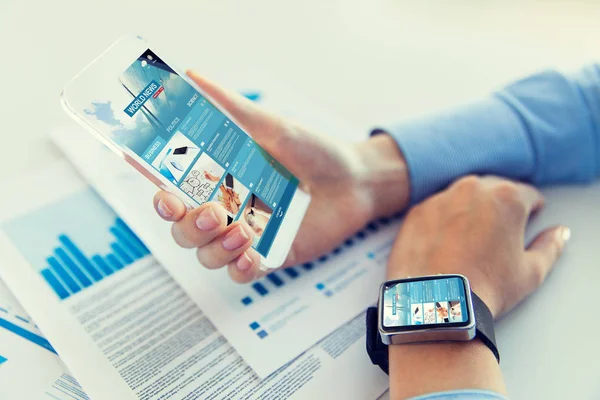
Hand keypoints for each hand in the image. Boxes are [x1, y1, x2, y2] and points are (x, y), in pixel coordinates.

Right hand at [154, 71, 408, 282]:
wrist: (356, 180)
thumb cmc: (313, 150)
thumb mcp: (272, 126)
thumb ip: (231, 107)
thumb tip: (192, 77)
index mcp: (218, 178)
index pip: (173, 192)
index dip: (162, 199)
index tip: (166, 196)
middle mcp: (226, 208)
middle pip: (183, 230)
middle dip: (189, 226)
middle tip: (214, 212)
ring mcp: (245, 235)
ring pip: (206, 255)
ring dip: (216, 248)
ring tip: (244, 231)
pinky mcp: (269, 256)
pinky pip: (240, 273)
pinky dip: (239, 268)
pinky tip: (251, 256)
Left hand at [387, 175, 569, 317]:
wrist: (437, 300)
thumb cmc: (486, 288)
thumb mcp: (531, 272)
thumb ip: (550, 246)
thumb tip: (559, 233)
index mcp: (507, 197)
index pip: (527, 195)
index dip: (531, 211)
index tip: (526, 224)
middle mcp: (472, 189)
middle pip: (493, 190)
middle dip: (499, 208)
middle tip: (498, 235)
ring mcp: (441, 198)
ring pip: (462, 197)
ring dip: (469, 211)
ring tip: (469, 241)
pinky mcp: (417, 211)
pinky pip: (436, 209)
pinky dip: (442, 221)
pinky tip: (444, 244)